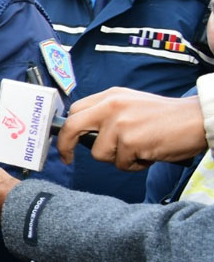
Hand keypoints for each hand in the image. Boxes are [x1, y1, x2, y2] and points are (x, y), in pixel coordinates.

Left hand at [57, 88, 205, 169]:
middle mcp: (111, 106)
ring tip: (139, 149)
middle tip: (68, 159)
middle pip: (72, 127)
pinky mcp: (130, 141)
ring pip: (99, 154)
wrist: (196, 119)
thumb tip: (83, 134)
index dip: (66, 131)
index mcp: (110, 96)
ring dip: (118, 159)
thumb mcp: (131, 105)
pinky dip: (135, 165)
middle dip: (65, 146)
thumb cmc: (166, 118)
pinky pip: (121, 164)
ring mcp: (119, 123)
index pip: (75, 111)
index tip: (65, 145)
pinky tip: (149, 153)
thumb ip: (108, 114)